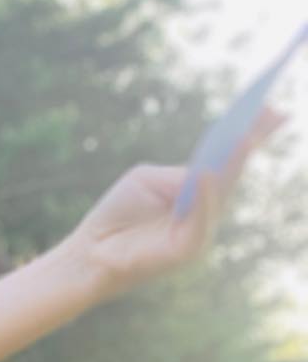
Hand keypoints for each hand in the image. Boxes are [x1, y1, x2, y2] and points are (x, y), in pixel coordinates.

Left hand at [63, 106, 285, 300]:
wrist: (89, 251)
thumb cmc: (116, 214)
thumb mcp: (146, 180)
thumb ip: (178, 173)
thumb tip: (203, 172)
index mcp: (196, 192)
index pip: (228, 161)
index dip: (251, 136)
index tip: (272, 110)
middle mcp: (203, 212)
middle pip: (232, 174)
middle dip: (250, 143)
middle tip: (272, 114)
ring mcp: (196, 233)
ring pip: (218, 196)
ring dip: (232, 165)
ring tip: (243, 137)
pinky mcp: (183, 251)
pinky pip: (198, 222)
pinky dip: (202, 198)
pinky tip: (205, 175)